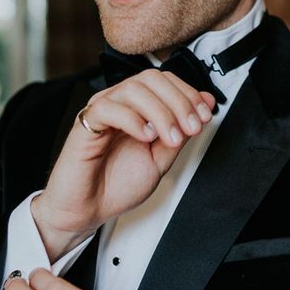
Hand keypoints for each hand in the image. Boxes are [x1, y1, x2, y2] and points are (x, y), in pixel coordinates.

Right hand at [32, 69, 215, 258]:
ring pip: (133, 88)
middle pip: (151, 78)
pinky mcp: (85, 123)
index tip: (204, 115)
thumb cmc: (116, 185)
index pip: (165, 81)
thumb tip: (202, 106)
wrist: (87, 211)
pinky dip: (132, 120)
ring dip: (160, 112)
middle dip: (179, 100)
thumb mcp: (160, 159)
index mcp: (137, 107)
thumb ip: (178, 133)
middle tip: (190, 127)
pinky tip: (144, 136)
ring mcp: (102, 110)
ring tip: (167, 138)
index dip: (188, 93)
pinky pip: (108, 107)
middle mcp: (120, 103)